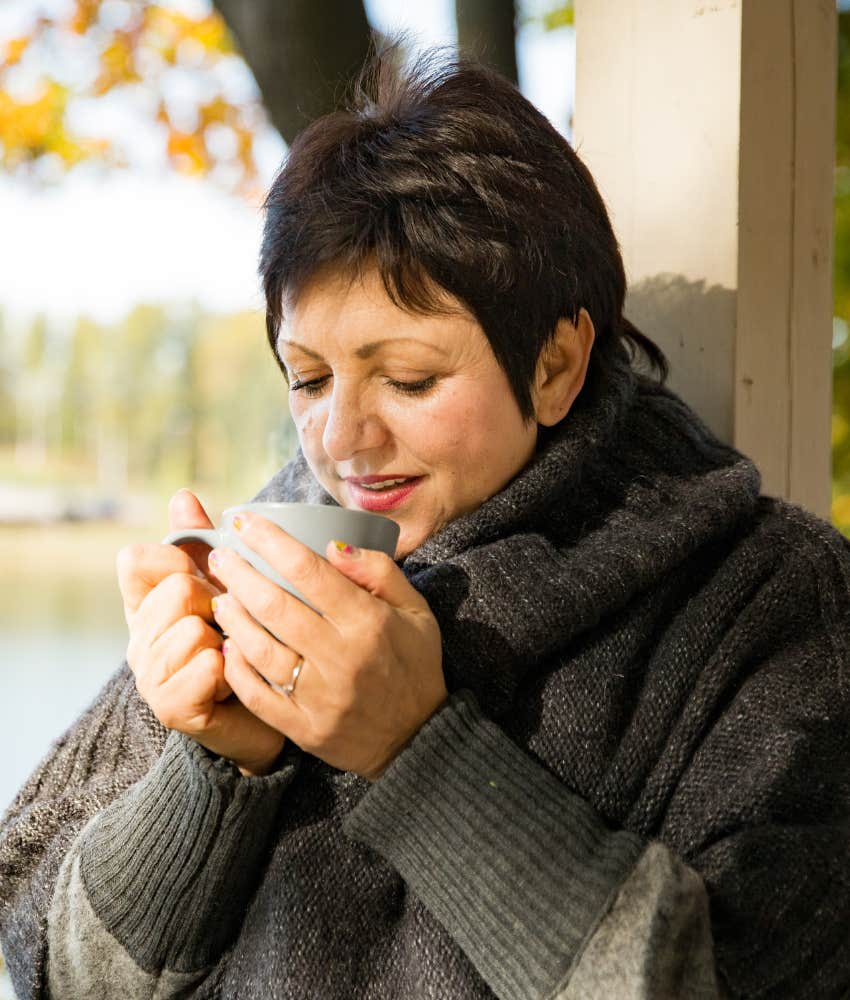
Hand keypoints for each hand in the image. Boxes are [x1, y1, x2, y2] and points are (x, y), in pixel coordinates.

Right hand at [116, 490, 285, 775]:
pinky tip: (236, 679)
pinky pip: (206, 666)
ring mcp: (151, 677)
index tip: (204, 576)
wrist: (267, 712)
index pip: (135, 558)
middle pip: (175, 589)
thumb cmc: (246, 640)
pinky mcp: (172, 709)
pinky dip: (232, 669)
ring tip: (234, 653)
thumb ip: (202, 541)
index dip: (176, 559)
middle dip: (216, 601)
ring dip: (228, 637)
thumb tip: (183, 496)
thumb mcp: (225, 584)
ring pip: (193, 629)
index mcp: (145, 603)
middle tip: (231, 624)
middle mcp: (139, 639)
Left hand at [208, 511, 446, 780]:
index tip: (246, 521)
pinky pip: (257, 695)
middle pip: (276, 607)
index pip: (310, 572)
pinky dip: (237, 669)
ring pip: (260, 650)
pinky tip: (227, 646)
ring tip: (220, 596)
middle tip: (221, 556)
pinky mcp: (303, 728)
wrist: (418, 740)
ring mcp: (319, 697)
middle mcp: (341, 658)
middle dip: (240, 574)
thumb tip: (333, 544)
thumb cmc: (413, 665)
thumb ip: (380, 572)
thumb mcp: (416, 610)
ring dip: (233, 618)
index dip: (272, 542)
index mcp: (369, 623)